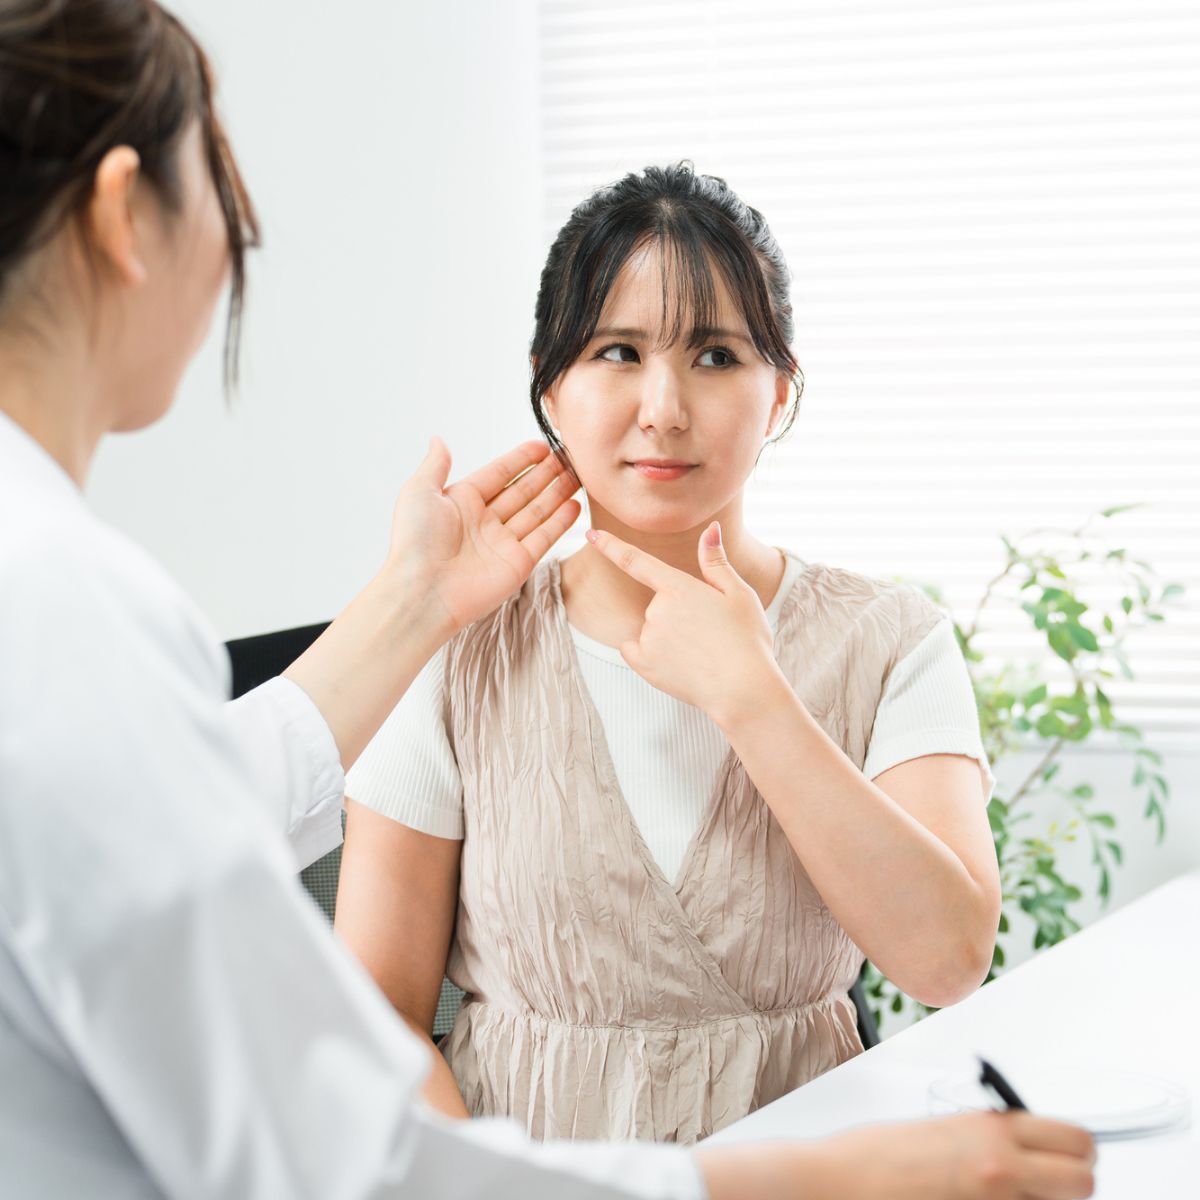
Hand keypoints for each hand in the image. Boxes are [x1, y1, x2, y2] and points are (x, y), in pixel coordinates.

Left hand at [387, 438, 579, 633]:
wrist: (423, 592)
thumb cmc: (414, 543)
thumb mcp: (418, 492)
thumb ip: (435, 465)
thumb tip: (438, 440)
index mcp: (461, 502)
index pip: (498, 474)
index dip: (520, 460)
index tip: (542, 446)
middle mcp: (484, 522)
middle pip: (522, 492)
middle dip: (545, 474)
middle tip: (569, 458)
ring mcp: (502, 543)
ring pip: (537, 512)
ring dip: (558, 493)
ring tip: (579, 475)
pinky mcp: (518, 564)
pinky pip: (544, 538)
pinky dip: (561, 522)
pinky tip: (575, 505)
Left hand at [585, 521, 781, 725]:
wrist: (743, 690)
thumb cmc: (748, 639)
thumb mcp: (739, 594)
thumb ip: (716, 562)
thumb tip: (710, 528)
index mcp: (679, 587)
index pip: (635, 560)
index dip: (611, 546)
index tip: (590, 534)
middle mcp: (657, 610)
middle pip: (659, 605)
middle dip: (679, 614)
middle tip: (711, 633)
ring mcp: (648, 638)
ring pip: (652, 629)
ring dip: (670, 637)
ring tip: (703, 653)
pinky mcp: (644, 664)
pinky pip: (635, 650)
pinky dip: (649, 654)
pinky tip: (677, 663)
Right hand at [696, 1112, 1095, 1199]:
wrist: (840, 1183)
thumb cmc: (875, 1156)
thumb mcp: (943, 1131)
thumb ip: (989, 1139)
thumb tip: (1023, 1154)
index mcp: (991, 1131)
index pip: (1076, 1140)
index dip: (1076, 1150)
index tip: (1067, 1156)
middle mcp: (1001, 1167)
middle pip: (1084, 1182)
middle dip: (1072, 1184)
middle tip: (1048, 1184)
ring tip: (1006, 1193)